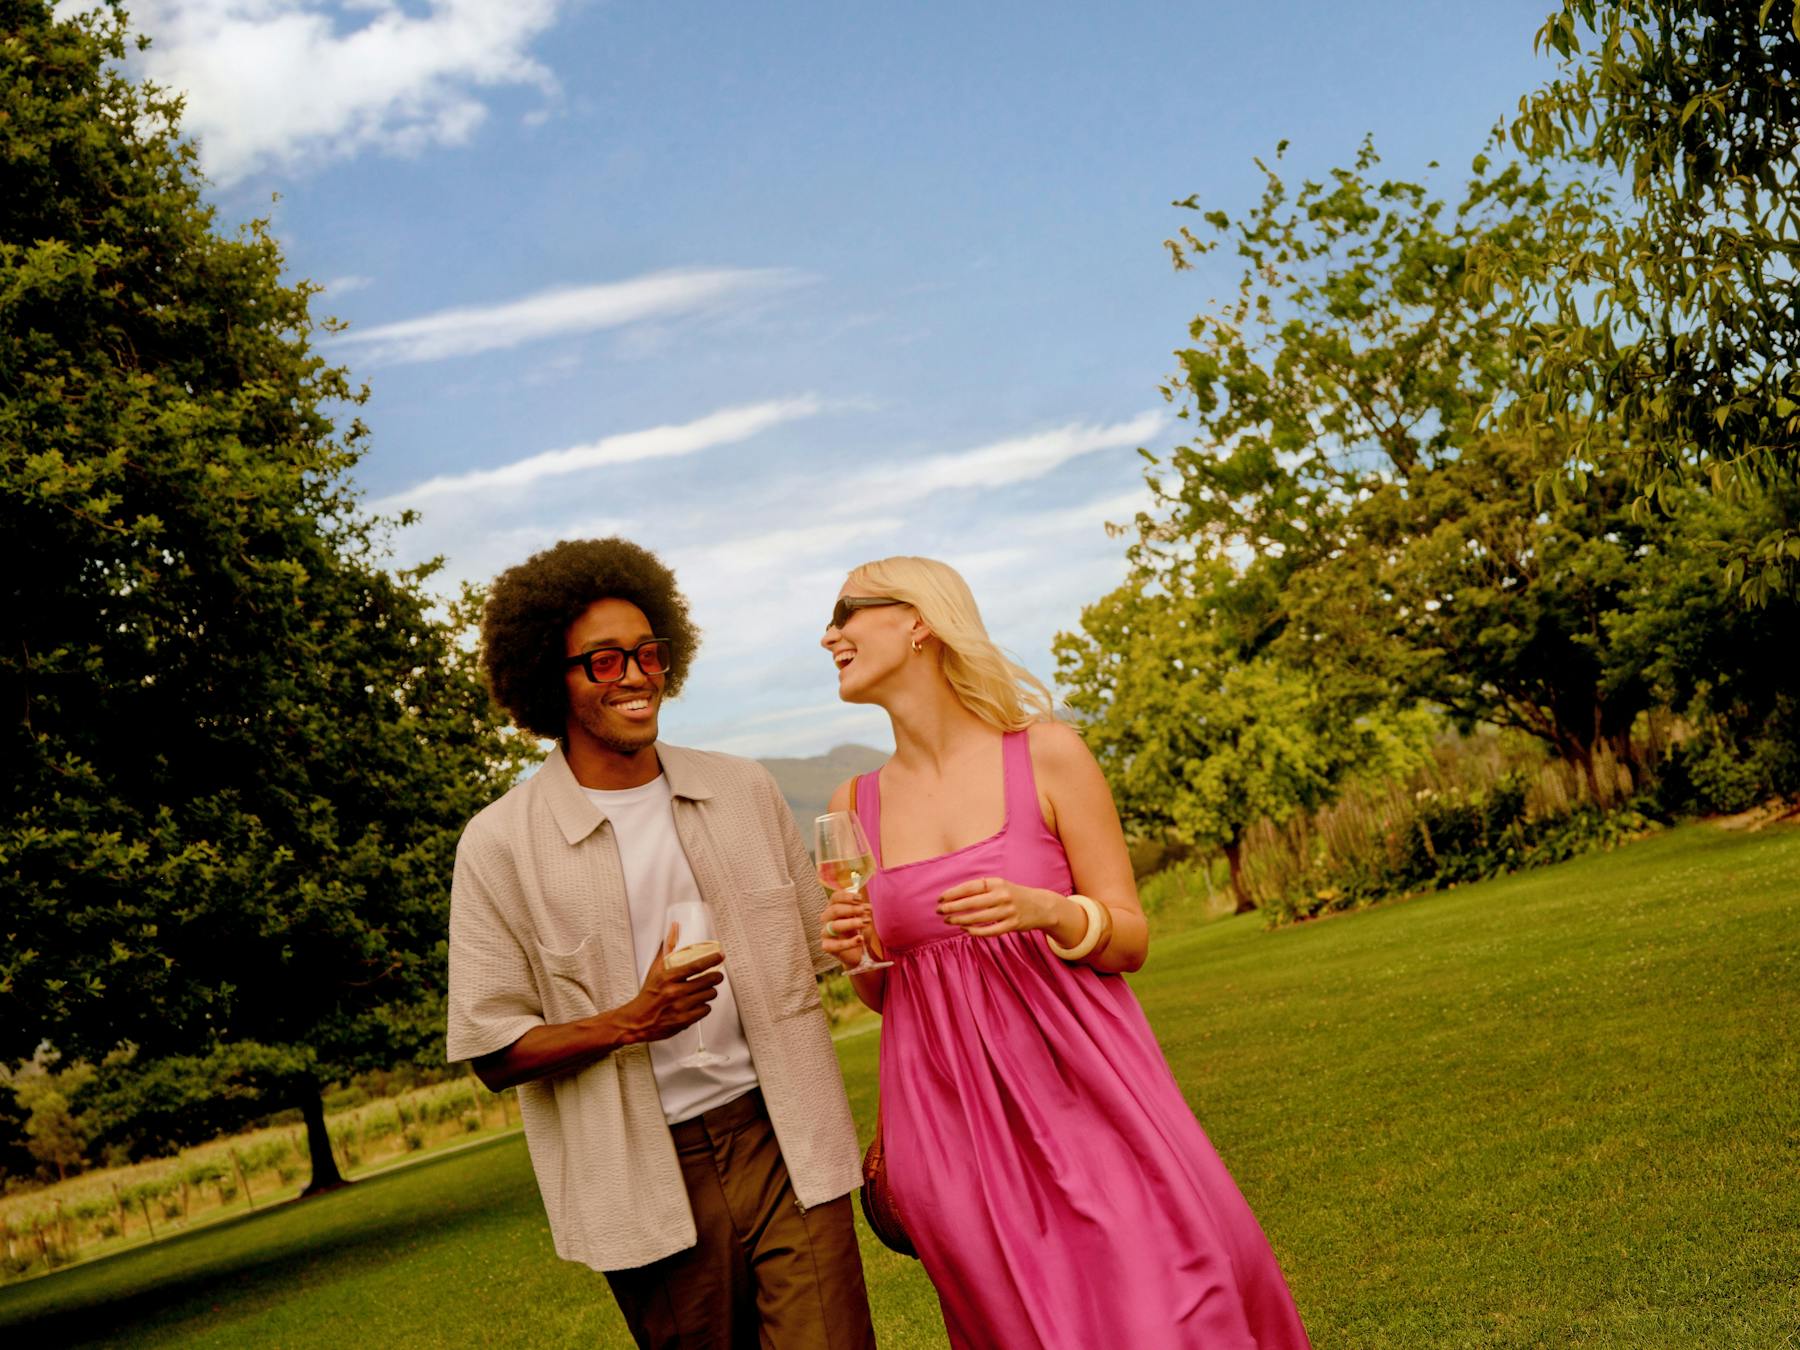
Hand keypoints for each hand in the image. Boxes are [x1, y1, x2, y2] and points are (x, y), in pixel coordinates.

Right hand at [616, 921, 723, 1043]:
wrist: (637, 1020)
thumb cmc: (648, 994)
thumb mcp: (656, 970)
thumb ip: (667, 949)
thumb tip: (674, 928)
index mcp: (668, 978)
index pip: (695, 966)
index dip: (711, 959)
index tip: (720, 955)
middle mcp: (675, 992)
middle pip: (707, 981)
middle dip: (716, 977)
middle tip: (717, 975)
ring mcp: (680, 1007)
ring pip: (709, 995)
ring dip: (710, 991)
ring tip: (705, 989)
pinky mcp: (684, 1020)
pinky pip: (706, 1009)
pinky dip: (705, 1006)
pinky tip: (698, 1002)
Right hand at [820, 889, 874, 968]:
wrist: (859, 952)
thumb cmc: (859, 932)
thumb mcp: (863, 919)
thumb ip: (862, 912)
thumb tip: (865, 907)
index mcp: (834, 908)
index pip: (835, 898)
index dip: (846, 896)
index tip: (860, 898)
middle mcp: (827, 919)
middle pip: (834, 910)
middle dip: (850, 909)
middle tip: (864, 910)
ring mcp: (825, 933)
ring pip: (835, 926)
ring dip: (851, 923)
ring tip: (865, 923)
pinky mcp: (827, 946)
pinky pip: (836, 945)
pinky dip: (850, 942)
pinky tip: (860, 939)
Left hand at [937, 877, 1065, 938]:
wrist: (1041, 905)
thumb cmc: (1013, 895)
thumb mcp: (1000, 885)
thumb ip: (980, 889)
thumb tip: (953, 896)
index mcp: (997, 882)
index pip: (970, 887)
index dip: (953, 893)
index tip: (940, 899)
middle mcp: (1002, 895)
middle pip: (971, 903)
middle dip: (952, 907)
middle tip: (939, 911)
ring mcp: (1008, 910)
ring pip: (979, 917)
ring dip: (961, 920)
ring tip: (949, 921)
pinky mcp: (1013, 924)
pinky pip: (991, 930)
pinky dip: (976, 931)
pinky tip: (966, 930)